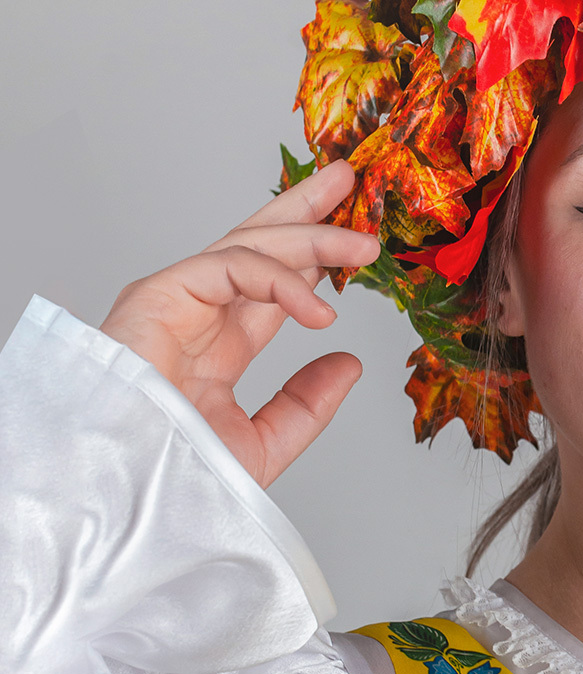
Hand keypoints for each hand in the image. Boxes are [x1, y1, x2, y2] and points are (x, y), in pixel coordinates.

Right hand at [101, 162, 378, 485]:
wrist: (130, 493)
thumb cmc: (176, 477)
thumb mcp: (264, 442)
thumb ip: (305, 404)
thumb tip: (347, 364)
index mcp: (218, 346)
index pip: (271, 285)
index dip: (314, 258)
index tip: (354, 242)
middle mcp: (197, 315)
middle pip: (257, 246)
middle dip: (304, 210)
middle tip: (346, 180)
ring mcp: (177, 301)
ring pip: (249, 247)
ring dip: (310, 235)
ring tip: (362, 243)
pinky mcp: (160, 294)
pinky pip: (230, 266)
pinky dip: (280, 280)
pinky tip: (318, 308)